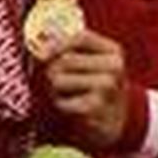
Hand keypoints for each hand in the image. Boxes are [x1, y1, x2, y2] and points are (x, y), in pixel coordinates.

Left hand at [45, 29, 129, 149]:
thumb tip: (44, 39)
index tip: (42, 52)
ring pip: (59, 80)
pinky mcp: (97, 106)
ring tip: (67, 92)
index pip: (81, 37)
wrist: (115, 119)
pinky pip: (62, 101)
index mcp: (113, 50)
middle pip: (65, 59)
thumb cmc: (95, 84)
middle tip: (55, 78)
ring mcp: (108, 86)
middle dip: (52, 69)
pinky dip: (61, 104)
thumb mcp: (91, 61)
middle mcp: (115, 66)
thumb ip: (70, 45)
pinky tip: (73, 106)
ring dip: (55, 88)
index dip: (57, 43)